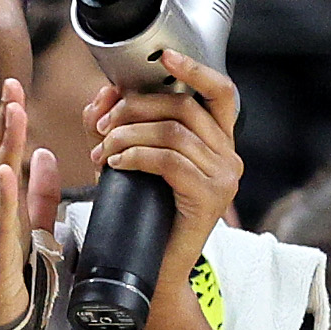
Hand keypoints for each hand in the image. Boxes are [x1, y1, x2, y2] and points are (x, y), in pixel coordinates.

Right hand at [0, 77, 60, 329]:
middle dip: (4, 124)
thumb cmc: (16, 277)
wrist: (4, 325)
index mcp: (4, 205)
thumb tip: (47, 153)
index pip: (4, 155)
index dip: (9, 122)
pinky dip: (2, 195)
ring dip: (3, 147)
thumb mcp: (35, 225)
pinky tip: (5, 171)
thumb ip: (41, 192)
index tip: (15, 89)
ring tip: (12, 116)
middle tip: (12, 88)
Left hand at [88, 47, 242, 294]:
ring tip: (101, 152)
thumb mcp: (131, 164)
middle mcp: (229, 156)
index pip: (221, 93)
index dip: (195, 70)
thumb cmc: (142, 218)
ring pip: (173, 133)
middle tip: (102, 127)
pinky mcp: (208, 197)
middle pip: (184, 108)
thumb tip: (104, 93)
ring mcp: (224, 177)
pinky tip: (113, 164)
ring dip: (128, 135)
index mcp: (219, 143)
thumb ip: (119, 128)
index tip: (164, 55)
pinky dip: (135, 156)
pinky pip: (169, 161)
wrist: (154, 274)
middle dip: (135, 109)